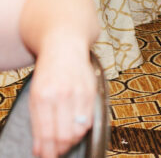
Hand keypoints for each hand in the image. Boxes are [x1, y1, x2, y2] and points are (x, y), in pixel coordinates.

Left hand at [29, 36, 95, 157]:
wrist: (65, 45)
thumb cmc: (49, 72)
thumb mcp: (36, 94)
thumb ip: (39, 119)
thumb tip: (40, 146)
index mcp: (42, 97)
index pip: (45, 133)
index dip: (46, 150)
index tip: (45, 156)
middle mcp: (60, 95)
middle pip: (62, 135)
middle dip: (58, 150)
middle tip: (55, 154)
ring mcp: (77, 92)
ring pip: (77, 129)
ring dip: (71, 142)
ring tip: (65, 145)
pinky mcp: (91, 91)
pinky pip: (89, 119)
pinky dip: (82, 130)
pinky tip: (76, 132)